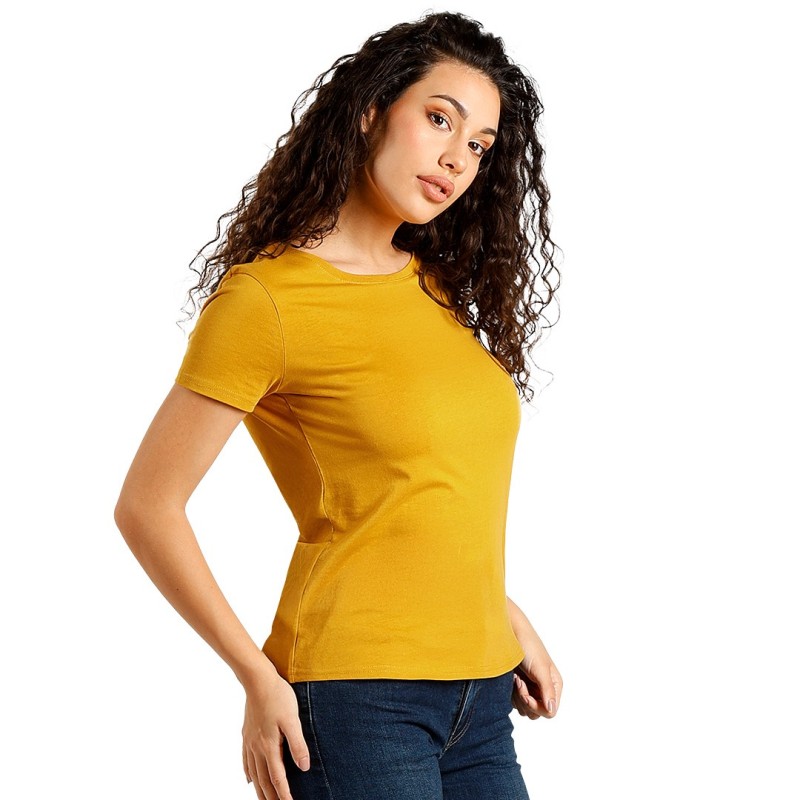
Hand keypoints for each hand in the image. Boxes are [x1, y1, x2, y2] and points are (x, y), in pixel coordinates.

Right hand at [241, 667, 309, 799]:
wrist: (258, 680)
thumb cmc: (278, 696)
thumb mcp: (293, 720)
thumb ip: (298, 744)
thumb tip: (304, 767)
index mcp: (269, 746)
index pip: (277, 778)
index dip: (284, 794)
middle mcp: (257, 747)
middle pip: (263, 780)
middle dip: (270, 797)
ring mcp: (250, 741)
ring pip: (253, 773)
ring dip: (259, 789)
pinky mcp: (247, 734)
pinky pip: (245, 760)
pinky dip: (248, 773)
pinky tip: (249, 779)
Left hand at [509, 614, 562, 720]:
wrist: (509, 633)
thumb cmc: (528, 646)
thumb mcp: (540, 668)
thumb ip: (547, 689)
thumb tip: (552, 709)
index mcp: (554, 685)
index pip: (550, 711)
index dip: (536, 706)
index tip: (525, 694)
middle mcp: (544, 689)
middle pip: (536, 713)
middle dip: (526, 701)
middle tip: (519, 683)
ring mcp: (531, 688)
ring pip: (525, 709)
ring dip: (518, 697)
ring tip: (516, 678)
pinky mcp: (518, 687)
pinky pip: (515, 702)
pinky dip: (511, 693)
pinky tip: (511, 678)